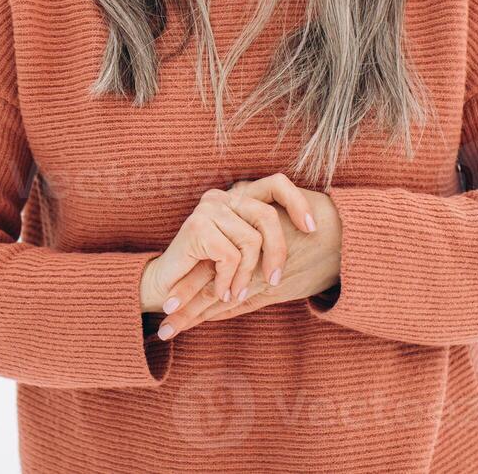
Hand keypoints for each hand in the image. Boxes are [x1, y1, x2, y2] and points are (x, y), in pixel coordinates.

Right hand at [140, 173, 317, 315]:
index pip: (276, 184)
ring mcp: (207, 209)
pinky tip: (220, 290)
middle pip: (268, 216)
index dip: (298, 203)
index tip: (311, 229)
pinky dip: (228, 280)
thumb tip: (312, 234)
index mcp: (237, 198)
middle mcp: (222, 197)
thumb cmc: (208, 273)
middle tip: (274, 281)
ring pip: (251, 242)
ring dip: (246, 276)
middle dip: (277, 253)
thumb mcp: (243, 255)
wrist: (166, 288)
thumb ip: (265, 240)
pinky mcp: (197, 227)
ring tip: (235, 293)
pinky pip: (231, 256)